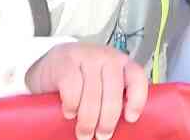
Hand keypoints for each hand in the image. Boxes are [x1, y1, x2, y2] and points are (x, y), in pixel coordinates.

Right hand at [26, 43, 147, 139]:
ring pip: (92, 93)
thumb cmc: (82, 80)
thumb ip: (112, 98)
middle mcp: (106, 57)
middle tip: (101, 136)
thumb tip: (123, 130)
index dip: (137, 99)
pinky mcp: (66, 61)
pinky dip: (72, 105)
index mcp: (121, 64)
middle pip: (113, 92)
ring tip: (84, 132)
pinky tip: (70, 112)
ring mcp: (86, 56)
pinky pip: (72, 87)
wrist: (52, 63)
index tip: (130, 118)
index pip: (137, 77)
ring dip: (88, 119)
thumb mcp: (102, 85)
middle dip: (107, 120)